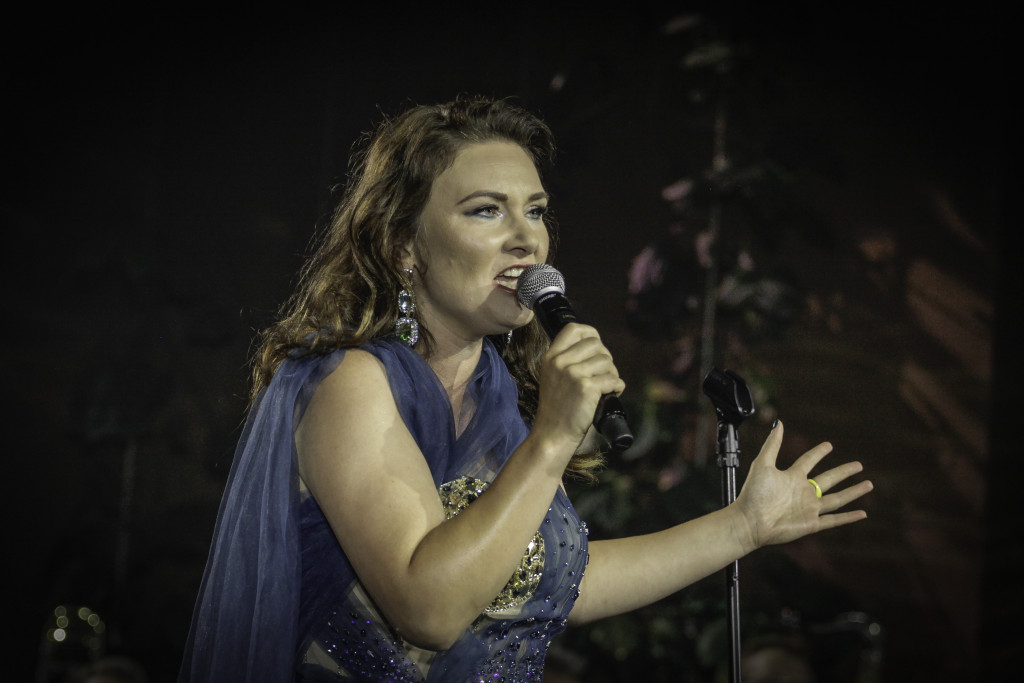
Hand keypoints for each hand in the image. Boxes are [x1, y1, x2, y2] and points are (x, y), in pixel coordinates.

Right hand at [532, 323, 625, 450]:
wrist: (552, 434)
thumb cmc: (558, 409)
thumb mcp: (553, 377)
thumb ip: (567, 361)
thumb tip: (597, 348)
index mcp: (551, 357)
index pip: (574, 329)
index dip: (591, 334)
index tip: (597, 348)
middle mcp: (560, 362)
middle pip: (596, 344)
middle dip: (606, 358)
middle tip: (604, 374)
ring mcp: (573, 374)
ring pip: (607, 361)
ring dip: (612, 374)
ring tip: (606, 387)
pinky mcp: (586, 387)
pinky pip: (614, 379)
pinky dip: (618, 387)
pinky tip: (611, 394)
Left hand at [734, 420, 872, 549]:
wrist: (749, 521)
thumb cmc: (753, 493)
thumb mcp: (763, 464)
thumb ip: (772, 444)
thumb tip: (779, 422)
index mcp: (792, 477)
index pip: (809, 461)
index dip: (818, 453)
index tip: (829, 445)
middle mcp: (803, 492)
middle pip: (829, 479)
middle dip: (844, 472)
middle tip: (859, 465)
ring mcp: (808, 509)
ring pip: (837, 499)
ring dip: (853, 492)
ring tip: (869, 484)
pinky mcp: (811, 524)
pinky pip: (834, 520)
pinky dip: (848, 517)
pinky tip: (863, 514)